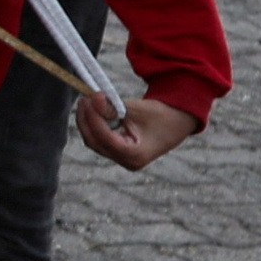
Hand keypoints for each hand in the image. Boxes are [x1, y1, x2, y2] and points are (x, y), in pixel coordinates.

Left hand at [75, 92, 198, 169]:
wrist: (177, 123)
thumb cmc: (160, 115)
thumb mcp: (137, 109)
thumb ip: (113, 107)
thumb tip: (91, 98)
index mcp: (136, 154)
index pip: (105, 137)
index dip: (94, 118)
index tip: (90, 98)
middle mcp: (127, 162)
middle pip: (95, 142)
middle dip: (86, 120)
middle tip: (84, 98)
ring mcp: (122, 160)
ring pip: (95, 142)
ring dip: (88, 122)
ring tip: (87, 101)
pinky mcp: (119, 154)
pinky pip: (100, 141)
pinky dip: (95, 126)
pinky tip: (92, 111)